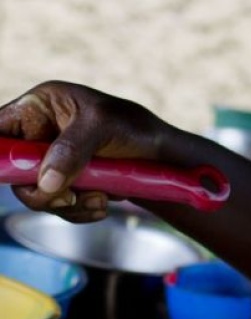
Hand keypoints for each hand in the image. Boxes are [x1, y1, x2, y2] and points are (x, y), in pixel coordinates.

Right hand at [0, 81, 163, 221]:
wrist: (165, 159)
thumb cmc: (137, 129)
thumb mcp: (103, 126)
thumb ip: (71, 149)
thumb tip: (44, 182)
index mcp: (41, 107)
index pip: (1, 131)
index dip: (2, 156)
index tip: (18, 176)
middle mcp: (42, 134)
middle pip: (15, 172)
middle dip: (41, 192)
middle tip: (68, 199)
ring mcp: (55, 162)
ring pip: (38, 195)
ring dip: (68, 205)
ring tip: (100, 199)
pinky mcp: (69, 184)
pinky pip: (59, 206)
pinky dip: (80, 211)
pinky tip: (103, 204)